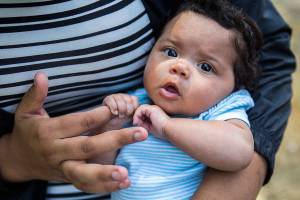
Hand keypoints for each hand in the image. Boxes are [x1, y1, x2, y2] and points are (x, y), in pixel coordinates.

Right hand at [0, 72, 147, 192]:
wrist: (19, 161)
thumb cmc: (28, 132)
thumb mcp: (26, 112)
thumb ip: (36, 95)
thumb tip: (41, 76)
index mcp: (48, 132)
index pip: (76, 123)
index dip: (96, 116)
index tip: (114, 109)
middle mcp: (57, 151)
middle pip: (88, 146)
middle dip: (116, 140)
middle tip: (140, 133)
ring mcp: (63, 168)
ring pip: (85, 173)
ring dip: (106, 174)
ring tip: (126, 173)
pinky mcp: (69, 178)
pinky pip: (86, 186)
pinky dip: (105, 187)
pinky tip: (124, 183)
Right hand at [103, 93, 138, 117]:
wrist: (107, 123)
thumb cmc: (119, 120)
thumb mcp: (129, 117)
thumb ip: (134, 114)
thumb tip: (140, 114)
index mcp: (130, 100)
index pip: (134, 99)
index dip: (133, 107)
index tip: (130, 114)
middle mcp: (123, 96)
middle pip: (128, 99)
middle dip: (127, 109)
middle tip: (124, 116)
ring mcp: (116, 96)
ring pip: (120, 100)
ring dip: (121, 109)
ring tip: (119, 115)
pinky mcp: (108, 99)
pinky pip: (112, 100)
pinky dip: (114, 107)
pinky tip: (114, 112)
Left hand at [133, 104, 169, 138]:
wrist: (169, 129)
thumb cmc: (163, 131)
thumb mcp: (151, 128)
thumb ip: (144, 125)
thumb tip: (137, 124)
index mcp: (155, 113)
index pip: (143, 113)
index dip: (139, 119)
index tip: (137, 126)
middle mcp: (154, 109)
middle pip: (141, 110)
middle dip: (137, 117)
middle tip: (135, 124)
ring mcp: (153, 108)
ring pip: (140, 109)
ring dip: (136, 116)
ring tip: (136, 123)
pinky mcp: (151, 108)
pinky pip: (140, 108)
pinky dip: (137, 115)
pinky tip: (137, 122)